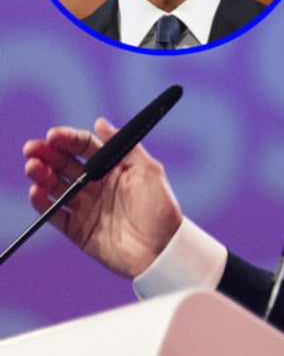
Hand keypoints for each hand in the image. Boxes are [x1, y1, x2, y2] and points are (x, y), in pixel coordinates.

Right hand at [23, 117, 181, 277]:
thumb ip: (125, 147)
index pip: (85, 148)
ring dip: (41, 175)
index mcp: (114, 168)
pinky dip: (43, 203)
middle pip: (66, 165)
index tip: (55, 135)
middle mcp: (97, 185)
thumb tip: (100, 122)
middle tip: (33, 148)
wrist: (163, 250)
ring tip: (33, 167)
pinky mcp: (78, 230)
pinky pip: (55, 215)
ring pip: (56, 187)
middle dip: (47, 154)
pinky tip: (36, 191)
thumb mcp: (149, 171)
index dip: (69, 140)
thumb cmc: (161, 209)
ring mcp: (86, 207)